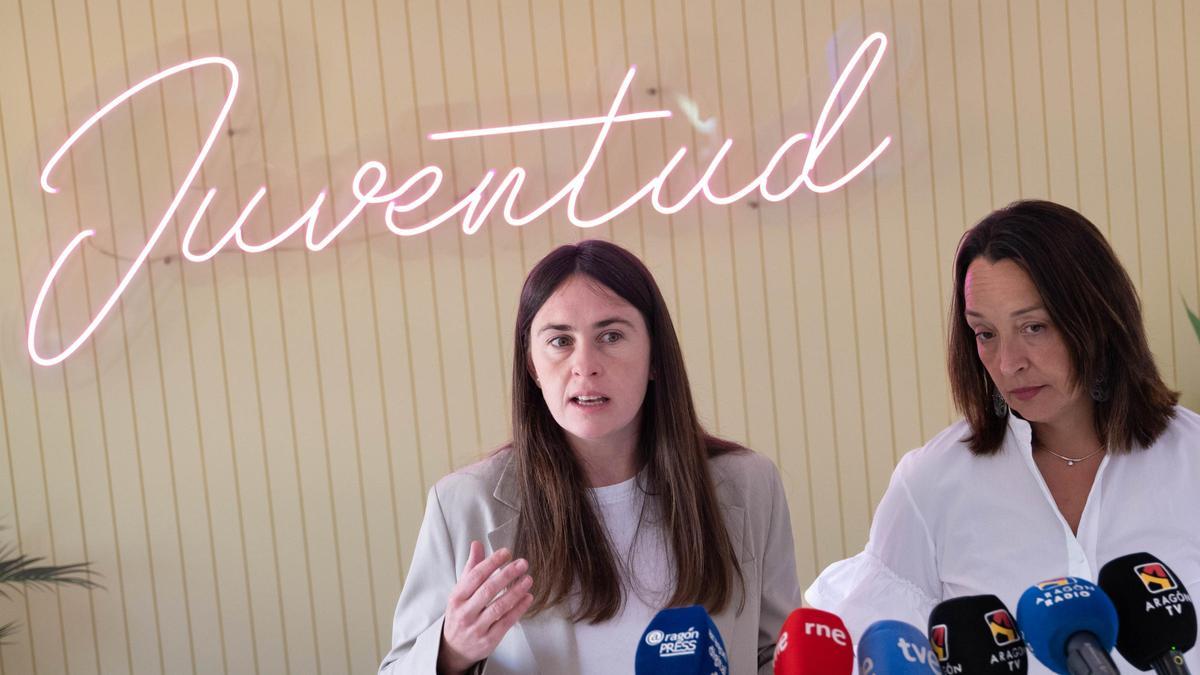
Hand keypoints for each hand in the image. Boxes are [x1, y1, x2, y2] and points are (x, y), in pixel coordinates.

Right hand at [437, 541, 534, 674]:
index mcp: (457, 597)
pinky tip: (528, 597)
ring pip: (498, 607)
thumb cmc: (460, 614)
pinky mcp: (488, 640)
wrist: (453, 649)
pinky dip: (518, 609)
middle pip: (487, 590)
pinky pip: (506, 623)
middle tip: (522, 563)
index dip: (492, 562)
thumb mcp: (461, 592)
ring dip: (515, 592)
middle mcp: (465, 613)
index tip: (506, 552)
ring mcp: (476, 628)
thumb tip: (477, 544)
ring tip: (528, 579)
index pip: (475, 576)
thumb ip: (471, 568)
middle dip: (506, 575)